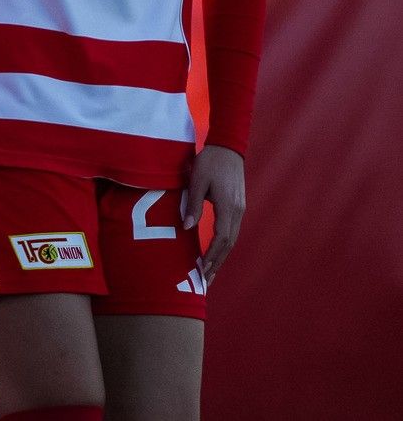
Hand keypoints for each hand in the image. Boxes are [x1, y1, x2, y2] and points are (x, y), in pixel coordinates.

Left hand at [183, 143, 245, 282]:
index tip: (202, 268)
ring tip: (210, 271)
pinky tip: (216, 251)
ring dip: (221, 255)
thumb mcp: (197, 181)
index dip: (212, 255)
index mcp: (228, 206)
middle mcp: (238, 211)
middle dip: (217, 262)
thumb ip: (193, 205)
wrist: (228, 148)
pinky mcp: (238, 206)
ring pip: (232, 238)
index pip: (222, 238)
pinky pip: (232, 230)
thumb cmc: (210, 162)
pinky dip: (224, 244)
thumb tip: (187, 227)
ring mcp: (240, 209)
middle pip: (229, 244)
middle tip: (207, 279)